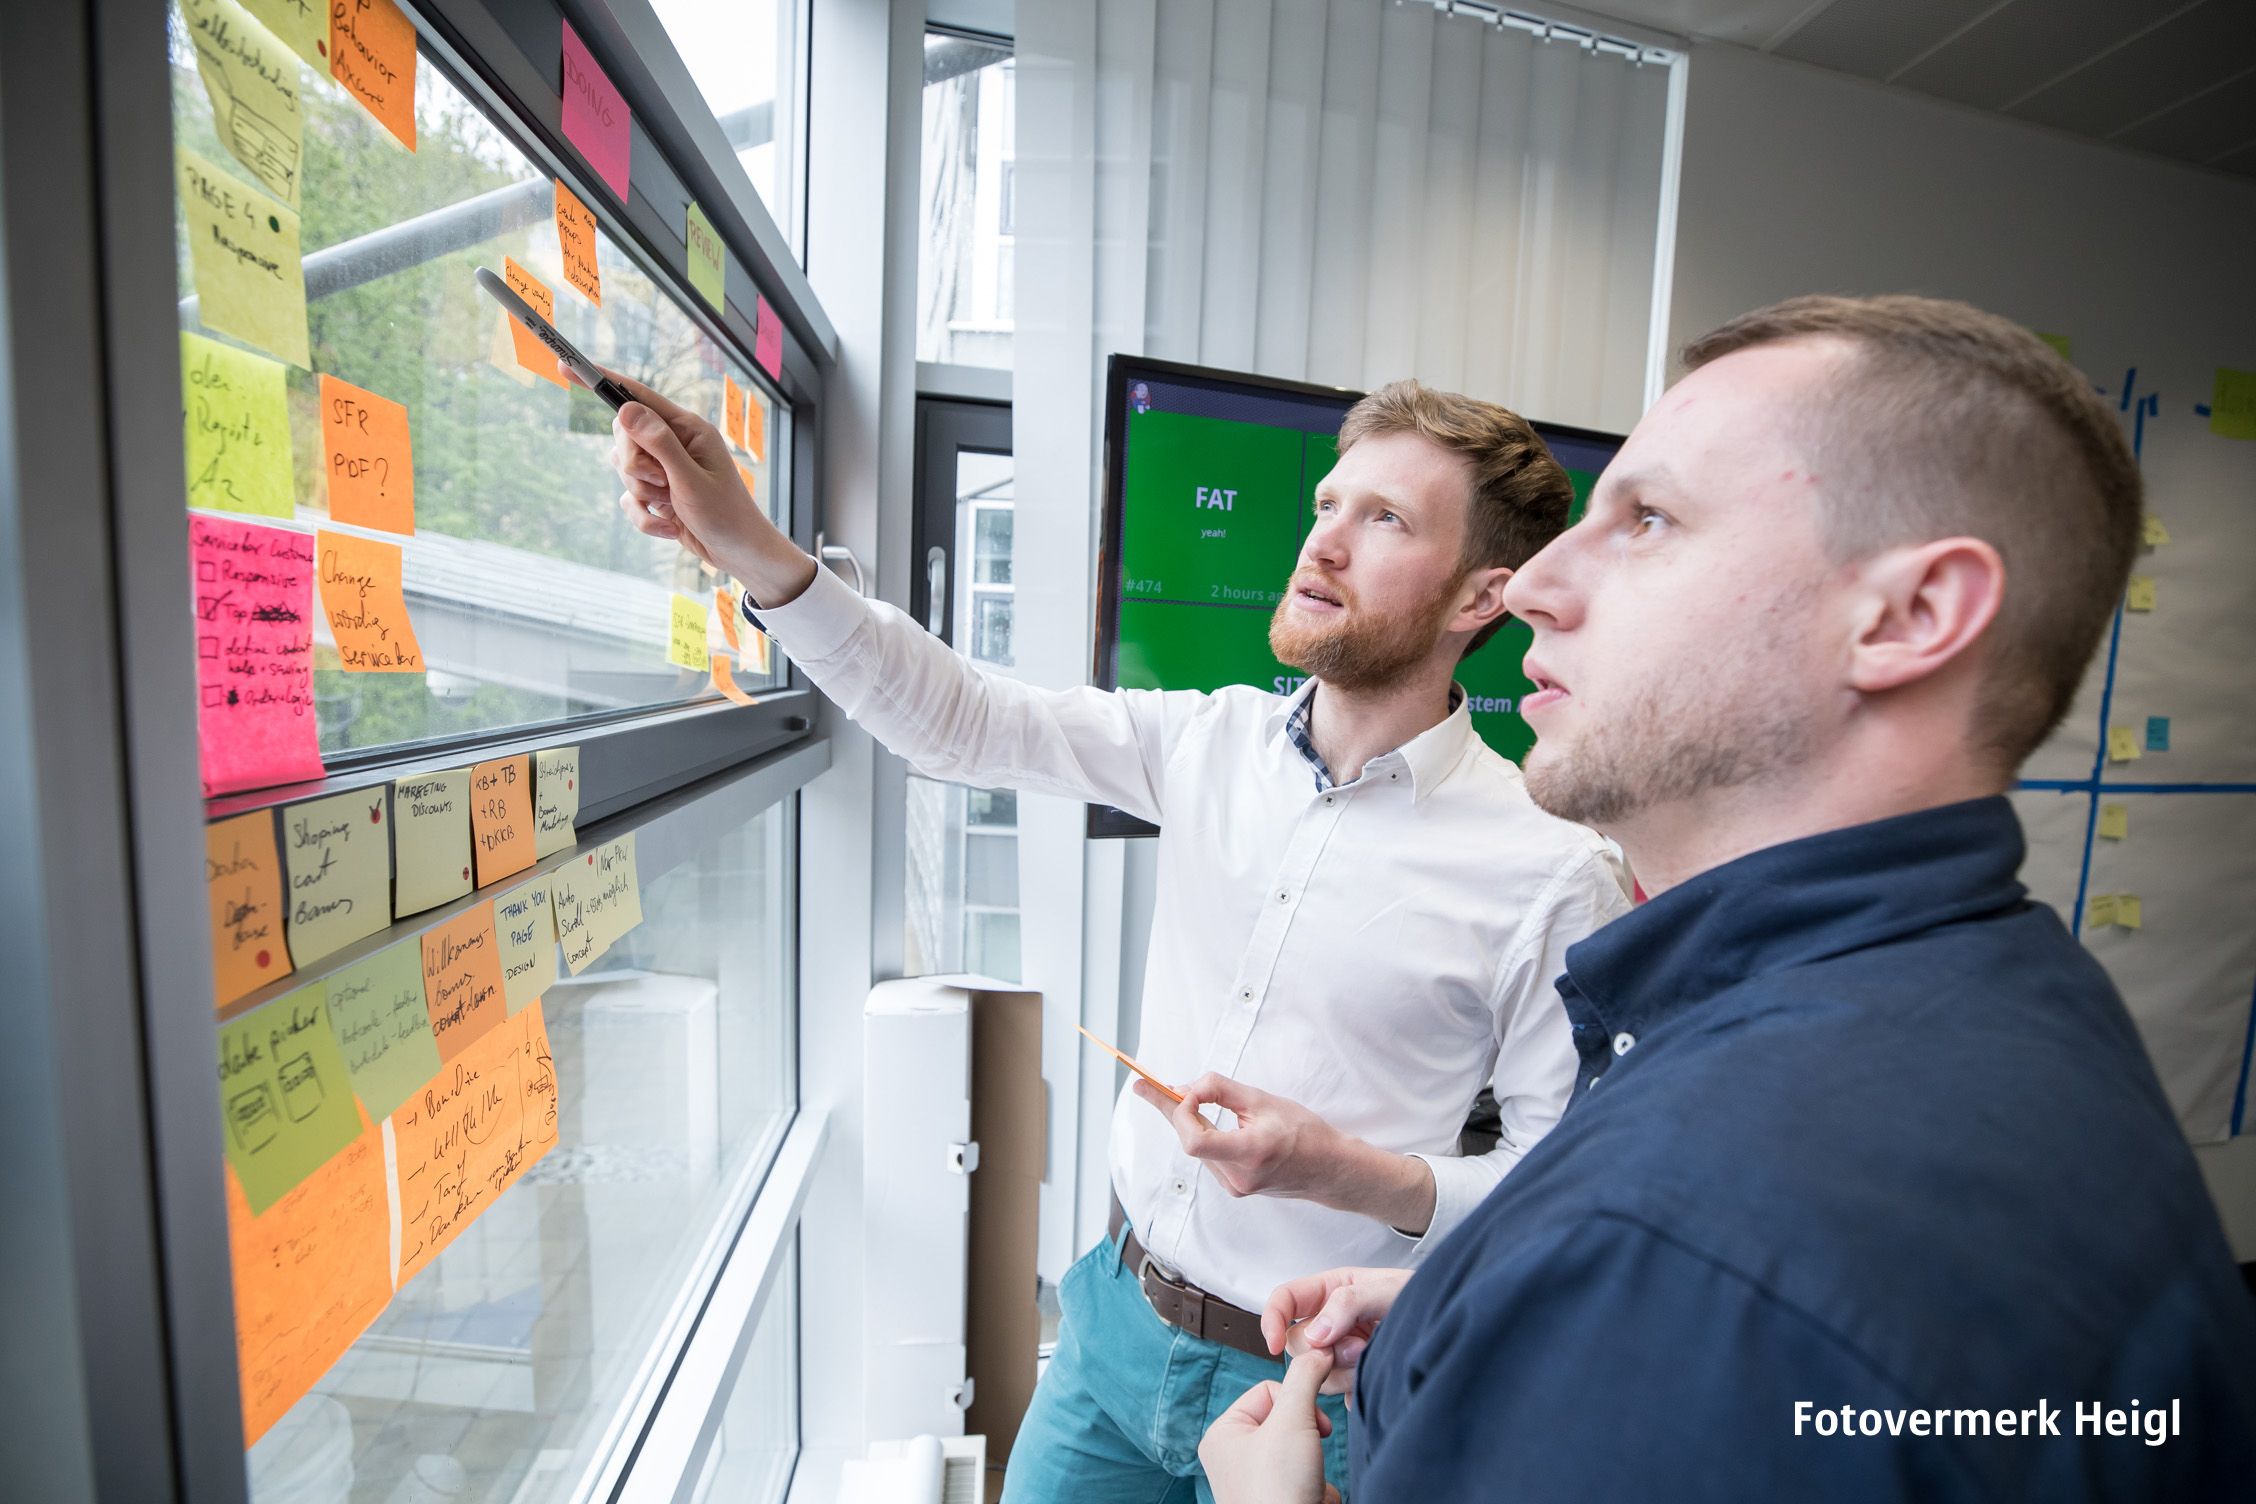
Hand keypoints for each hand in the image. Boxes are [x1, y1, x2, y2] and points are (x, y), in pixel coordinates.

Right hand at [598, 368, 815, 603]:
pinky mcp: (656, 494)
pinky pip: (628, 499)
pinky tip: (670, 527)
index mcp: (688, 429)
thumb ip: (658, 444)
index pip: (637, 397)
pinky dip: (645, 517)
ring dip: (643, 495)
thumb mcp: (690, 479)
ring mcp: (663, 468)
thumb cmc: (725, 515)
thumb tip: (625, 410)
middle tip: (663, 485)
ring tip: (674, 507)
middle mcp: (673, 443)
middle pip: (623, 436)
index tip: (566, 366)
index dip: (601, 381)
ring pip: (623, 469)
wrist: (738, 555)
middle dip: (635, 467)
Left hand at [1133, 1072, 1348, 1201]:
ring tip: (1183, 1097)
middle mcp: (1239, 1176)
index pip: (1196, 1140)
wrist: (1330, 1168)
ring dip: (1188, 1122)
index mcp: (1251, 1152)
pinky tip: (1205, 1120)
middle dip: (1172, 1110)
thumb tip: (1182, 1088)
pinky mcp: (1235, 1188)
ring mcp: (1236, 1187)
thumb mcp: (1263, 1101)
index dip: (1179, 1113)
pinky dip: (1202, 1134)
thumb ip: (1220, 1091)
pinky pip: (1207, 1157)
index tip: (1174, 1089)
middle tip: (1146, 1086)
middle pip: (1190, 1141)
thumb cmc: (1304, 1132)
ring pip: (1196, 1148)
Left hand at [1198, 1349, 1339, 1503]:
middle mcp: (1235, 1457)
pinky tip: (1311, 1500)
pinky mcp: (1281, 1500)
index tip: (1309, 1424)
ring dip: (1315, 1463)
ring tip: (1307, 1483)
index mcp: (1223, 1434)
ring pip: (1303, 1448)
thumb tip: (1318, 1350)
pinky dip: (1319, 1487)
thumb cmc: (1278, 1492)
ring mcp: (1258, 1481)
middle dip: (1308, 1436)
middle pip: (1287, 1418)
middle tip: (1309, 1453)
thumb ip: (1305, 1379)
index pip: (1268, 1390)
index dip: (1295, 1403)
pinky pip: (1310, 1477)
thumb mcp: (1292, 1420)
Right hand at [1261, 1265, 1412, 1397]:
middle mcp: (1330, 1322)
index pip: (1284, 1300)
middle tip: (1359, 1345)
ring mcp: (1341, 1352)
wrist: (1449, 1323)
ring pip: (1315, 1372)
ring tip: (1373, 1356)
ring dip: (1342, 1370)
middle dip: (1324, 1349)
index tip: (1273, 1344)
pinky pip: (1340, 1393)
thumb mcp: (1386, 1288)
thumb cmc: (1421, 1295)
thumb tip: (1317, 1335)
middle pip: (1298, 1343)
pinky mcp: (1354, 1380)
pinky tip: (1376, 1375)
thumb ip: (1348, 1303)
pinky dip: (1355, 1389)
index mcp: (1328, 1291)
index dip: (1271, 1319)